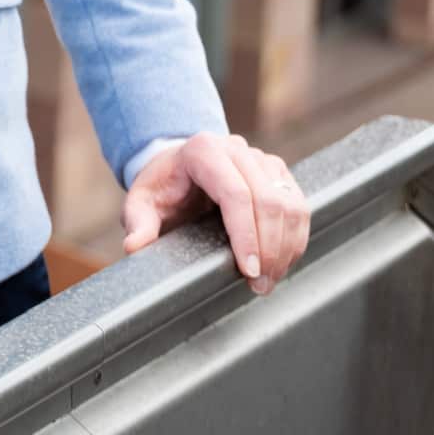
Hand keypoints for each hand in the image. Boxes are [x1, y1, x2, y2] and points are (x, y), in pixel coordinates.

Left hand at [119, 130, 308, 293]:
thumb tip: (135, 246)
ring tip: (271, 279)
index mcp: (203, 151)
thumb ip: (138, 223)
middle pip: (269, 200)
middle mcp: (237, 149)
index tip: (248, 271)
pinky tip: (283, 261)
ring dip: (287, 247)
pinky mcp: (278, 172)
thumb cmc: (161, 187)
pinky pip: (298, 205)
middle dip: (270, 249)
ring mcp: (261, 158)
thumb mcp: (141, 202)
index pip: (236, 194)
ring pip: (290, 204)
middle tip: (261, 285)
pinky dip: (295, 237)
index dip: (247, 235)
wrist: (176, 166)